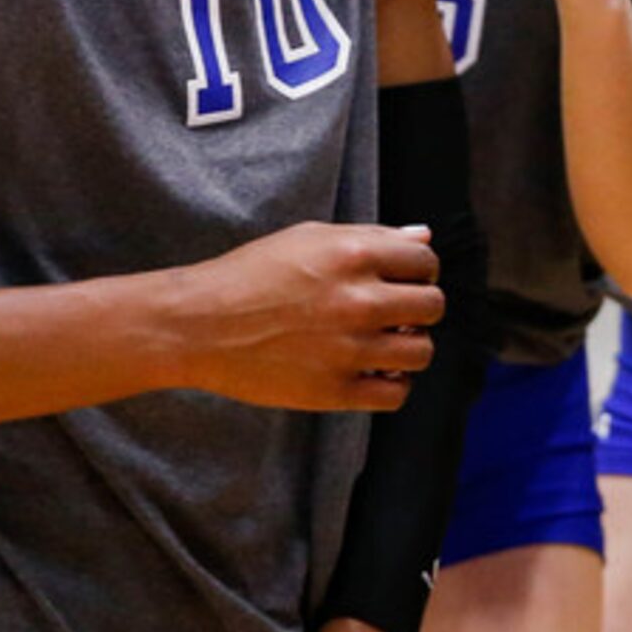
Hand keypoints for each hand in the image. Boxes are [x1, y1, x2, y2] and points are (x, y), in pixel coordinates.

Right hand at [172, 224, 441, 411]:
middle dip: (418, 308)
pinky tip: (373, 372)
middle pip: (433, 307)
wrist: (198, 325)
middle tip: (393, 313)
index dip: (418, 271)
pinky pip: (396, 394)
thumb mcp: (309, 238)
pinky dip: (393, 385)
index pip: (426, 263)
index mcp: (355, 255)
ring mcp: (349, 349)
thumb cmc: (251, 276)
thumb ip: (372, 237)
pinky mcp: (335, 391)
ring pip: (422, 352)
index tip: (402, 281)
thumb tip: (424, 238)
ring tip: (383, 343)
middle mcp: (359, 301)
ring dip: (409, 347)